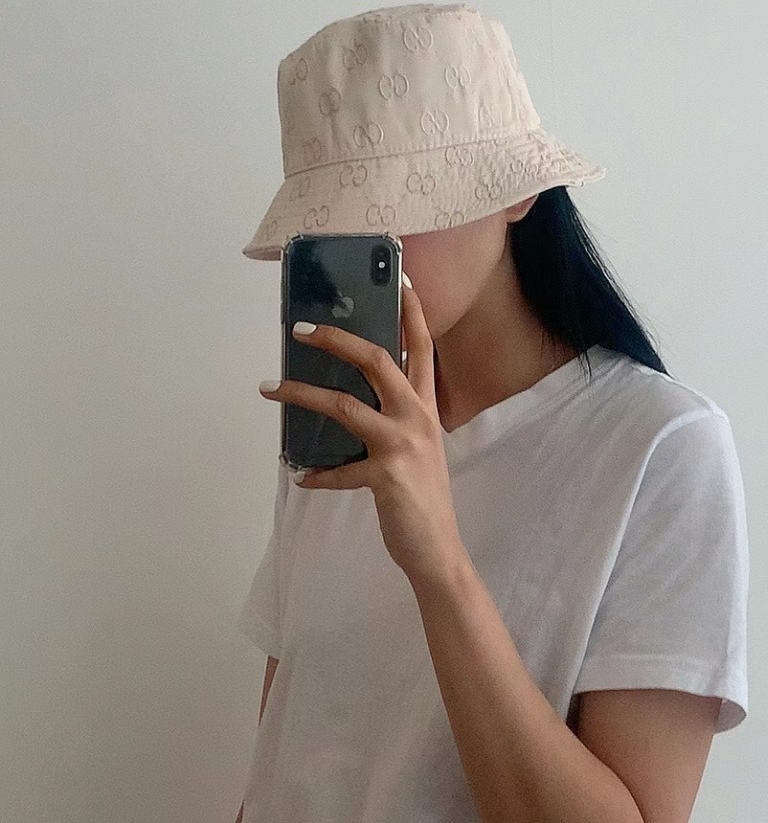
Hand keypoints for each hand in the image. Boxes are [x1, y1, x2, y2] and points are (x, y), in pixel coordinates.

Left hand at [258, 280, 468, 590]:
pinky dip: (316, 473)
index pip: (421, 347)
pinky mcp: (385, 475)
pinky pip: (338, 469)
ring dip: (301, 394)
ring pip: (344, 405)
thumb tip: (350, 398)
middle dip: (337, 339)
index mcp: (426, 406)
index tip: (399, 279)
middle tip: (300, 328)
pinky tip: (302, 475)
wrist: (438, 549)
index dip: (411, 311)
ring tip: (269, 388)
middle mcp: (417, 417)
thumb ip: (395, 417)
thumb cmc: (422, 494)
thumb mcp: (417, 446)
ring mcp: (402, 445)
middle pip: (377, 360)